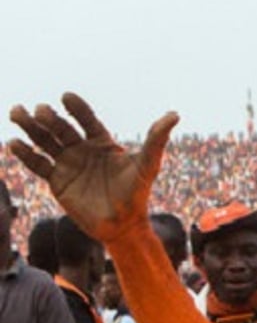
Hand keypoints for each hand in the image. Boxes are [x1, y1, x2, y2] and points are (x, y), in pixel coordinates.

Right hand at [9, 93, 177, 240]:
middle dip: (49, 117)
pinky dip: (26, 154)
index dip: (77, 108)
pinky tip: (14, 143)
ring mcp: (68, 164)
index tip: (66, 97)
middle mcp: (83, 149)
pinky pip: (37, 164)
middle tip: (40, 110)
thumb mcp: (148, 165)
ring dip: (30, 127)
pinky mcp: (56, 180)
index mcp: (102, 142)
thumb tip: (174, 115)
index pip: (87, 119)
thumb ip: (157, 140)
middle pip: (61, 128)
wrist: (123, 225)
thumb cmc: (137, 194)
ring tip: (17, 113)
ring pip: (45, 141)